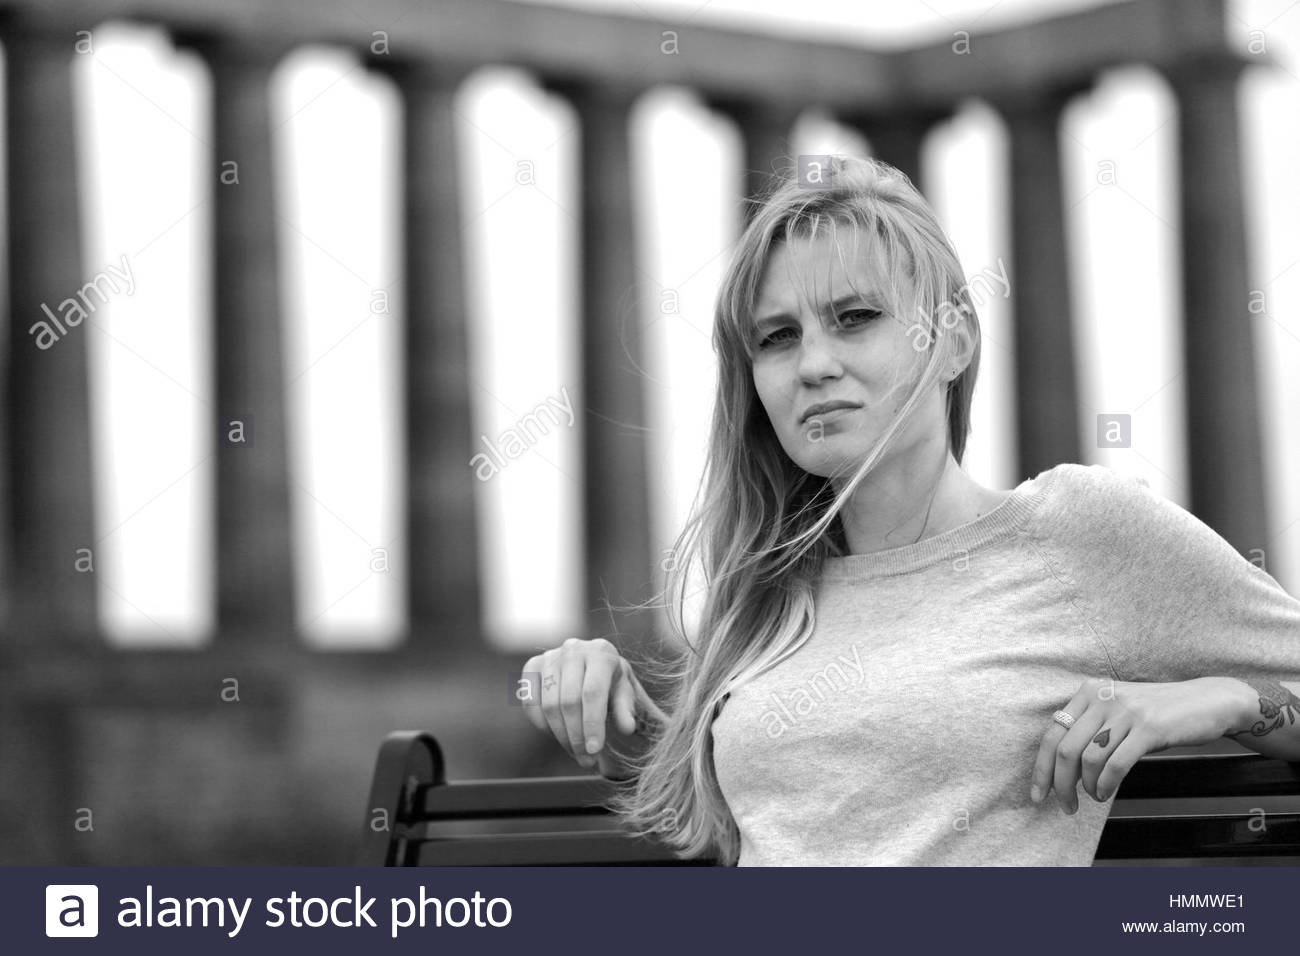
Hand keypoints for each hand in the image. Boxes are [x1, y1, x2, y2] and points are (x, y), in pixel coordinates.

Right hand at [521, 637, 664, 773]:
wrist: (592, 665)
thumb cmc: (612, 683)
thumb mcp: (625, 693)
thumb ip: (626, 710)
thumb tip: (627, 728)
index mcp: (601, 652)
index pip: (592, 693)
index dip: (592, 724)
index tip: (594, 750)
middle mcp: (573, 649)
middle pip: (569, 702)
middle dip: (577, 736)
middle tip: (586, 759)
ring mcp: (550, 656)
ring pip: (549, 705)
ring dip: (561, 736)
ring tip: (576, 753)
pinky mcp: (532, 666)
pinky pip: (530, 703)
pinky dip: (542, 725)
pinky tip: (558, 736)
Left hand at [1029, 677, 1241, 812]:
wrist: (1207, 701)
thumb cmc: (1157, 713)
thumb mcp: (1117, 711)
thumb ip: (1090, 730)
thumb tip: (1062, 769)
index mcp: (1088, 692)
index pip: (1052, 733)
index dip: (1041, 768)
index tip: (1038, 794)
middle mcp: (1102, 698)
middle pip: (1065, 749)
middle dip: (1060, 784)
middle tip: (1066, 806)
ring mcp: (1126, 712)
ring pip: (1088, 759)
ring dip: (1086, 787)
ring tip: (1093, 798)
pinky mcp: (1149, 728)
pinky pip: (1116, 764)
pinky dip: (1105, 785)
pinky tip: (1105, 792)